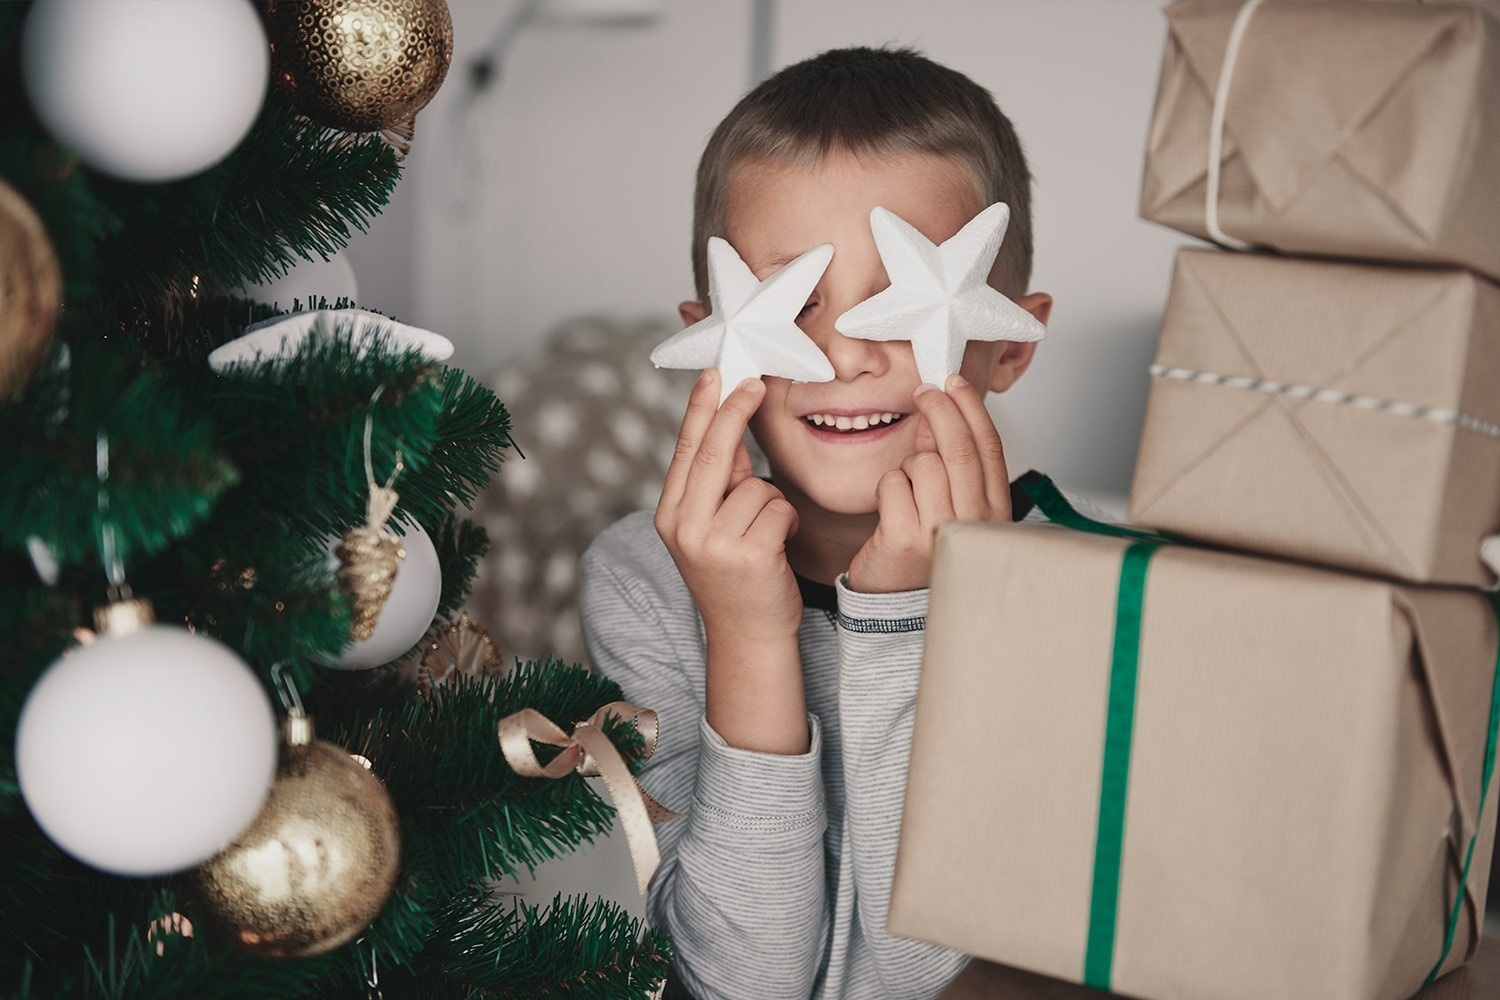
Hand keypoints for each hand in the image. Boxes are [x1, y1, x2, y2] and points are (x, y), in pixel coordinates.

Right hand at [655, 370, 807, 752]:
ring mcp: (712, 542)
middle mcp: (683, 526)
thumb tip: (731, 428)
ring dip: (772, 503)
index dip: (702, 408)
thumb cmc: (738, 577)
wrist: (748, 638)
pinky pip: (777, 508)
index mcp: (669, 515)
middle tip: (757, 381)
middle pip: (715, 452)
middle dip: (736, 411)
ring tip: (766, 534)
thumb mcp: (713, 528)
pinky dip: (786, 521)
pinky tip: (778, 546)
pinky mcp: (747, 554)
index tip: (717, 374)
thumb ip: (720, 484)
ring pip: (757, 485)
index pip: (686, 449)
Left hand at [847, 373, 1011, 593]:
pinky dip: (887, 487)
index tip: (953, 382)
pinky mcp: (904, 538)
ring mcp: (940, 531)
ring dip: (908, 466)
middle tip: (923, 391)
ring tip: (908, 492)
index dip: (970, 408)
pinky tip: (892, 510)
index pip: (989, 447)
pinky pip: (893, 483)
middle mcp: (974, 522)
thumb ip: (950, 463)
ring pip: (922, 463)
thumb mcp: (952, 505)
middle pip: (959, 448)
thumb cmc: (927, 552)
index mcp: (993, 511)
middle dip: (939, 408)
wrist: (900, 606)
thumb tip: (939, 413)